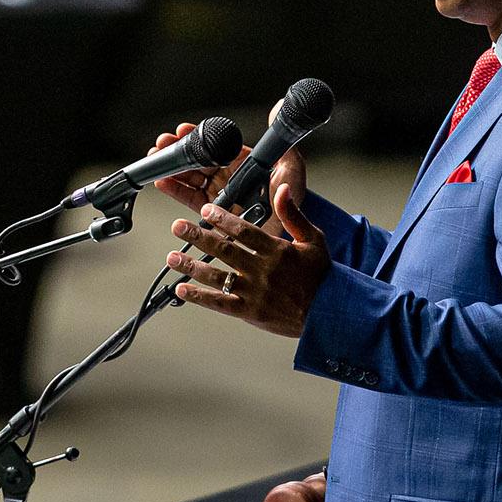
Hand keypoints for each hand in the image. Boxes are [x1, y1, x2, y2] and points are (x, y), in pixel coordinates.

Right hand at [149, 122, 307, 228]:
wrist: (289, 234)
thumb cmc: (292, 200)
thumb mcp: (291, 168)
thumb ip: (282, 142)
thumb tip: (278, 108)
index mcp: (243, 162)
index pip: (216, 145)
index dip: (199, 137)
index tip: (184, 130)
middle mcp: (228, 176)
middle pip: (198, 159)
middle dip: (178, 149)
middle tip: (163, 142)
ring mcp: (219, 194)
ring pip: (190, 177)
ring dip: (171, 167)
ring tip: (155, 158)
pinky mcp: (212, 213)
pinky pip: (190, 199)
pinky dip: (175, 190)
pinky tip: (162, 182)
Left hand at [165, 184, 329, 337]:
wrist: (328, 313)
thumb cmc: (321, 275)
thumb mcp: (314, 239)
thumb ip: (293, 213)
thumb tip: (281, 188)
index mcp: (277, 250)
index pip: (244, 231)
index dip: (222, 219)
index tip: (206, 209)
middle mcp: (262, 270)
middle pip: (224, 250)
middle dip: (198, 236)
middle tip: (178, 226)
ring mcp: (254, 292)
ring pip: (217, 276)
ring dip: (191, 266)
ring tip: (172, 257)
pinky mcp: (249, 311)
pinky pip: (219, 303)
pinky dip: (199, 297)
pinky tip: (181, 289)